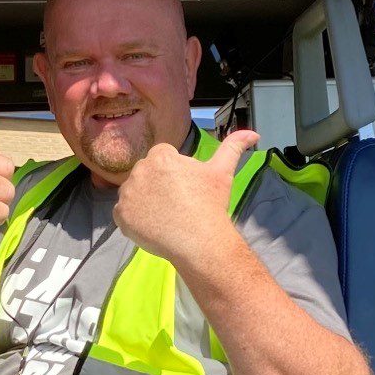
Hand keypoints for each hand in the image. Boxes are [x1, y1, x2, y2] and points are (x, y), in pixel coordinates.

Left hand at [112, 129, 258, 265]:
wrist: (199, 240)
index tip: (185, 187)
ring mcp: (127, 194)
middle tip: (176, 203)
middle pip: (146, 173)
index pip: (162, 156)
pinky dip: (134, 218)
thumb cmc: (210, 204)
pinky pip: (123, 212)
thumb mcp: (222, 172)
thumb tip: (254, 133)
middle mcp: (139, 170)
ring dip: (145, 200)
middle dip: (157, 184)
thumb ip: (233, 147)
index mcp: (160, 156)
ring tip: (165, 215)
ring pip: (134, 192)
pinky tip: (153, 225)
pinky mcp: (120, 215)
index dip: (174, 172)